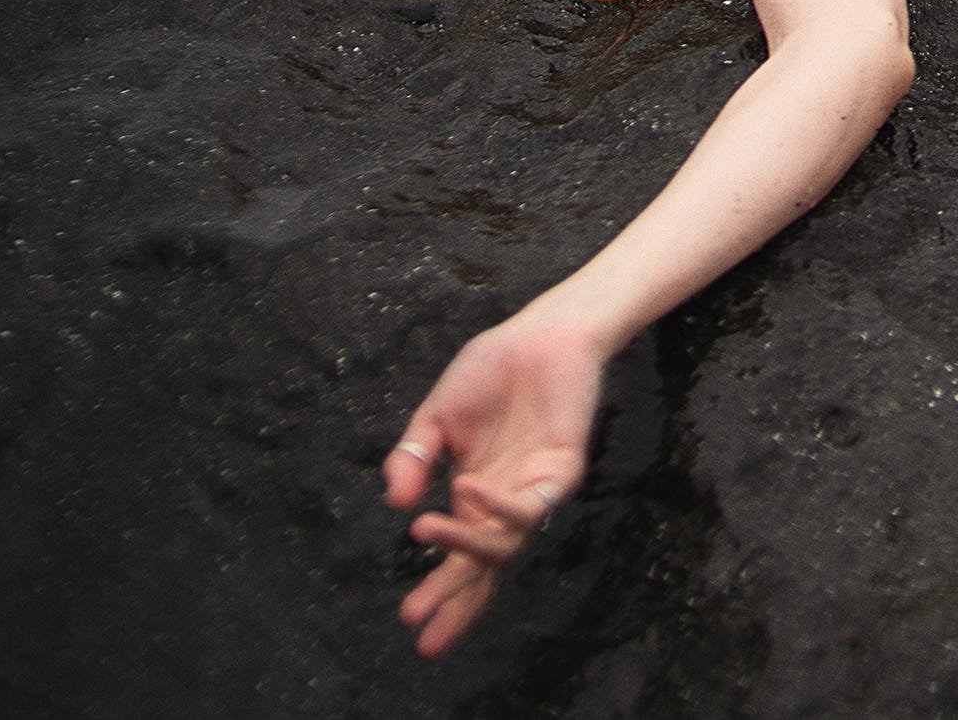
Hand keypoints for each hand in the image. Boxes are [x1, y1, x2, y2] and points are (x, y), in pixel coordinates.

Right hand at [382, 313, 604, 657]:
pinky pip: (534, 504)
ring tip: (425, 531)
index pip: (461, 557)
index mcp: (477, 496)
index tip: (410, 622)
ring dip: (464, 544)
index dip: (442, 592)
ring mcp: (535, 487)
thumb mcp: (435, 420)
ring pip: (505, 542)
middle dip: (454, 597)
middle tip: (419, 621)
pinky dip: (500, 503)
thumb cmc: (490, 374)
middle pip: (483, 566)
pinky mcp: (562, 468)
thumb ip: (413, 459)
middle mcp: (506, 500)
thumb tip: (395, 504)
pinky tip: (468, 487)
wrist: (537, 334)